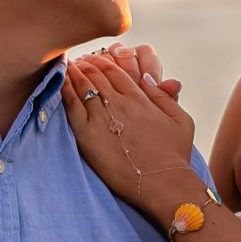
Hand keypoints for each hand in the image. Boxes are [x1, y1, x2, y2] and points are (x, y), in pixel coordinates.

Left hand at [63, 48, 199, 225]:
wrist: (163, 183)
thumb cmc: (175, 155)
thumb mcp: (181, 119)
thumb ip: (162, 95)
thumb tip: (145, 77)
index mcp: (139, 98)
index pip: (115, 71)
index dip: (102, 62)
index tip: (94, 59)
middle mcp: (119, 104)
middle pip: (96, 75)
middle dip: (85, 65)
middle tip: (77, 61)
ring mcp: (102, 119)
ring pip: (82, 86)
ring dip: (73, 73)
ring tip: (66, 66)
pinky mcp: (88, 136)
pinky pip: (72, 106)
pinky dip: (65, 91)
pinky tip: (59, 83)